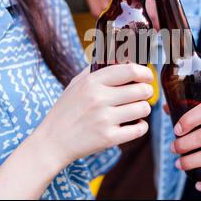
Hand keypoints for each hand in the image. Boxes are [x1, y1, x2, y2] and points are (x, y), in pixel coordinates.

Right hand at [34, 64, 153, 170]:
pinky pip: (140, 129)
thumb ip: (96, 71)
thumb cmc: (66, 111)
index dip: (144, 73)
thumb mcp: (76, 85)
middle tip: (143, 94)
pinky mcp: (108, 138)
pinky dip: (141, 126)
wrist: (52, 141)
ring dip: (143, 109)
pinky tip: (134, 124)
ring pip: (143, 108)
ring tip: (135, 110)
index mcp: (92, 82)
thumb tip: (119, 59)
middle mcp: (99, 99)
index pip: (129, 70)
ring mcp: (104, 119)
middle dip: (147, 91)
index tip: (147, 77)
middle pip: (141, 90)